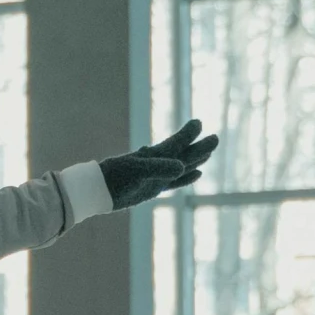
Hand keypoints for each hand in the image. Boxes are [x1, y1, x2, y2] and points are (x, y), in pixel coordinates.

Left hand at [98, 120, 217, 209]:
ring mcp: (157, 175)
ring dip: (195, 160)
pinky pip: (175, 181)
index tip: (198, 123)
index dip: (188, 134)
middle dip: (200, 147)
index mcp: (155, 155)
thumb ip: (159, 168)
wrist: (99, 191)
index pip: (177, 142)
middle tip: (216, 138)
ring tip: (208, 153)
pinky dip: (186, 177)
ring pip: (182, 166)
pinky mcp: (154, 187)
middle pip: (184, 153)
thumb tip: (182, 168)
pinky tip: (197, 174)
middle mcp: (159, 163)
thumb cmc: (115, 178)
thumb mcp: (138, 171)